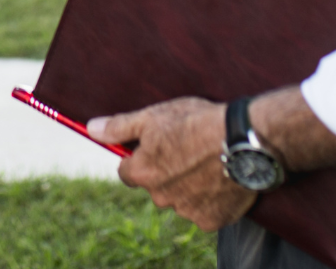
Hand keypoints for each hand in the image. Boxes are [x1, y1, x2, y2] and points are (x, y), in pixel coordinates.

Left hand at [87, 97, 253, 231]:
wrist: (244, 140)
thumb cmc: (197, 123)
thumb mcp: (154, 116)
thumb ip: (120, 127)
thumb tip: (91, 129)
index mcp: (142, 173)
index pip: (127, 172)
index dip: (140, 157)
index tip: (156, 146)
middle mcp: (160, 197)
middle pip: (156, 186)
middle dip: (166, 171)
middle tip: (188, 150)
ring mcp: (187, 211)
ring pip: (181, 199)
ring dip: (189, 185)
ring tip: (208, 161)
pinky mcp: (212, 220)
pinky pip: (205, 211)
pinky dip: (211, 198)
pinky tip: (221, 178)